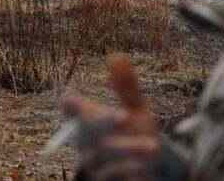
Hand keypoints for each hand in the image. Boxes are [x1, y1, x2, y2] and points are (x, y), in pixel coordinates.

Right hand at [62, 54, 159, 180]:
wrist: (151, 170)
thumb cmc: (138, 134)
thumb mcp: (137, 109)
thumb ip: (126, 86)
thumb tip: (115, 55)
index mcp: (89, 119)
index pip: (70, 108)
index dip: (70, 105)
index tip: (73, 101)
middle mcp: (86, 141)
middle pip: (87, 130)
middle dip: (105, 121)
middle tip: (126, 116)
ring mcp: (93, 164)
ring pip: (103, 154)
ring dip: (129, 148)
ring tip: (153, 147)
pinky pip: (111, 175)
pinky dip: (128, 168)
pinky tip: (143, 166)